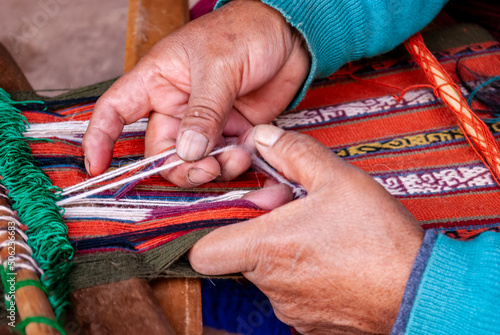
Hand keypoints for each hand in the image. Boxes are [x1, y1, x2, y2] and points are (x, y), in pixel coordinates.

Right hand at [82, 0, 308, 185]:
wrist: (290, 36)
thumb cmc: (245, 33)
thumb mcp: (219, 68)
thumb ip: (204, 112)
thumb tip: (188, 152)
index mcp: (158, 80)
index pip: (116, 110)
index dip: (101, 139)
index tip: (96, 167)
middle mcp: (177, 105)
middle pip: (161, 150)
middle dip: (179, 167)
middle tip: (206, 169)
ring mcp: (205, 122)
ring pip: (194, 161)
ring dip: (213, 168)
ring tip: (237, 154)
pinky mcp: (232, 131)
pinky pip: (225, 159)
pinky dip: (235, 162)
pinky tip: (250, 148)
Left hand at [189, 125, 423, 333]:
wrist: (420, 290)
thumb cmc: (379, 237)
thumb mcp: (336, 178)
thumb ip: (292, 153)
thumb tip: (262, 138)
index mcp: (267, 249)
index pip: (202, 252)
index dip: (209, 230)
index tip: (236, 213)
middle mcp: (271, 285)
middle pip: (240, 255)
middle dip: (260, 229)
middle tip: (293, 210)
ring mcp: (290, 309)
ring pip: (267, 273)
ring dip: (282, 250)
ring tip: (319, 234)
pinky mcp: (311, 324)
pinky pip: (291, 293)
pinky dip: (302, 274)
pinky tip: (332, 258)